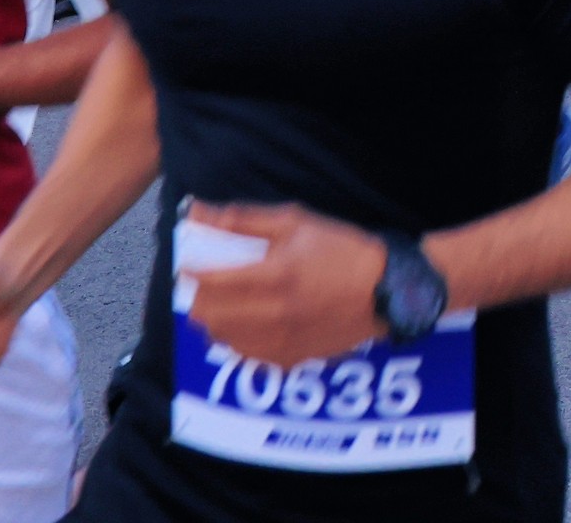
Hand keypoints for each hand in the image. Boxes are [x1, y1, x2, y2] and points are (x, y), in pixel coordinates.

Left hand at [177, 204, 401, 369]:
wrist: (385, 291)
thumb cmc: (342, 250)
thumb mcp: (295, 222)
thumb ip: (243, 220)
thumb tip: (200, 213)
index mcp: (275, 274)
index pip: (212, 280)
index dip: (190, 271)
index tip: (184, 263)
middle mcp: (275, 313)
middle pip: (210, 315)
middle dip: (197, 298)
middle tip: (199, 284)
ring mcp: (283, 341)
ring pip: (224, 339)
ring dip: (212, 320)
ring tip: (216, 304)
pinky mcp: (292, 358)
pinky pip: (247, 356)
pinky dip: (235, 340)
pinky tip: (241, 325)